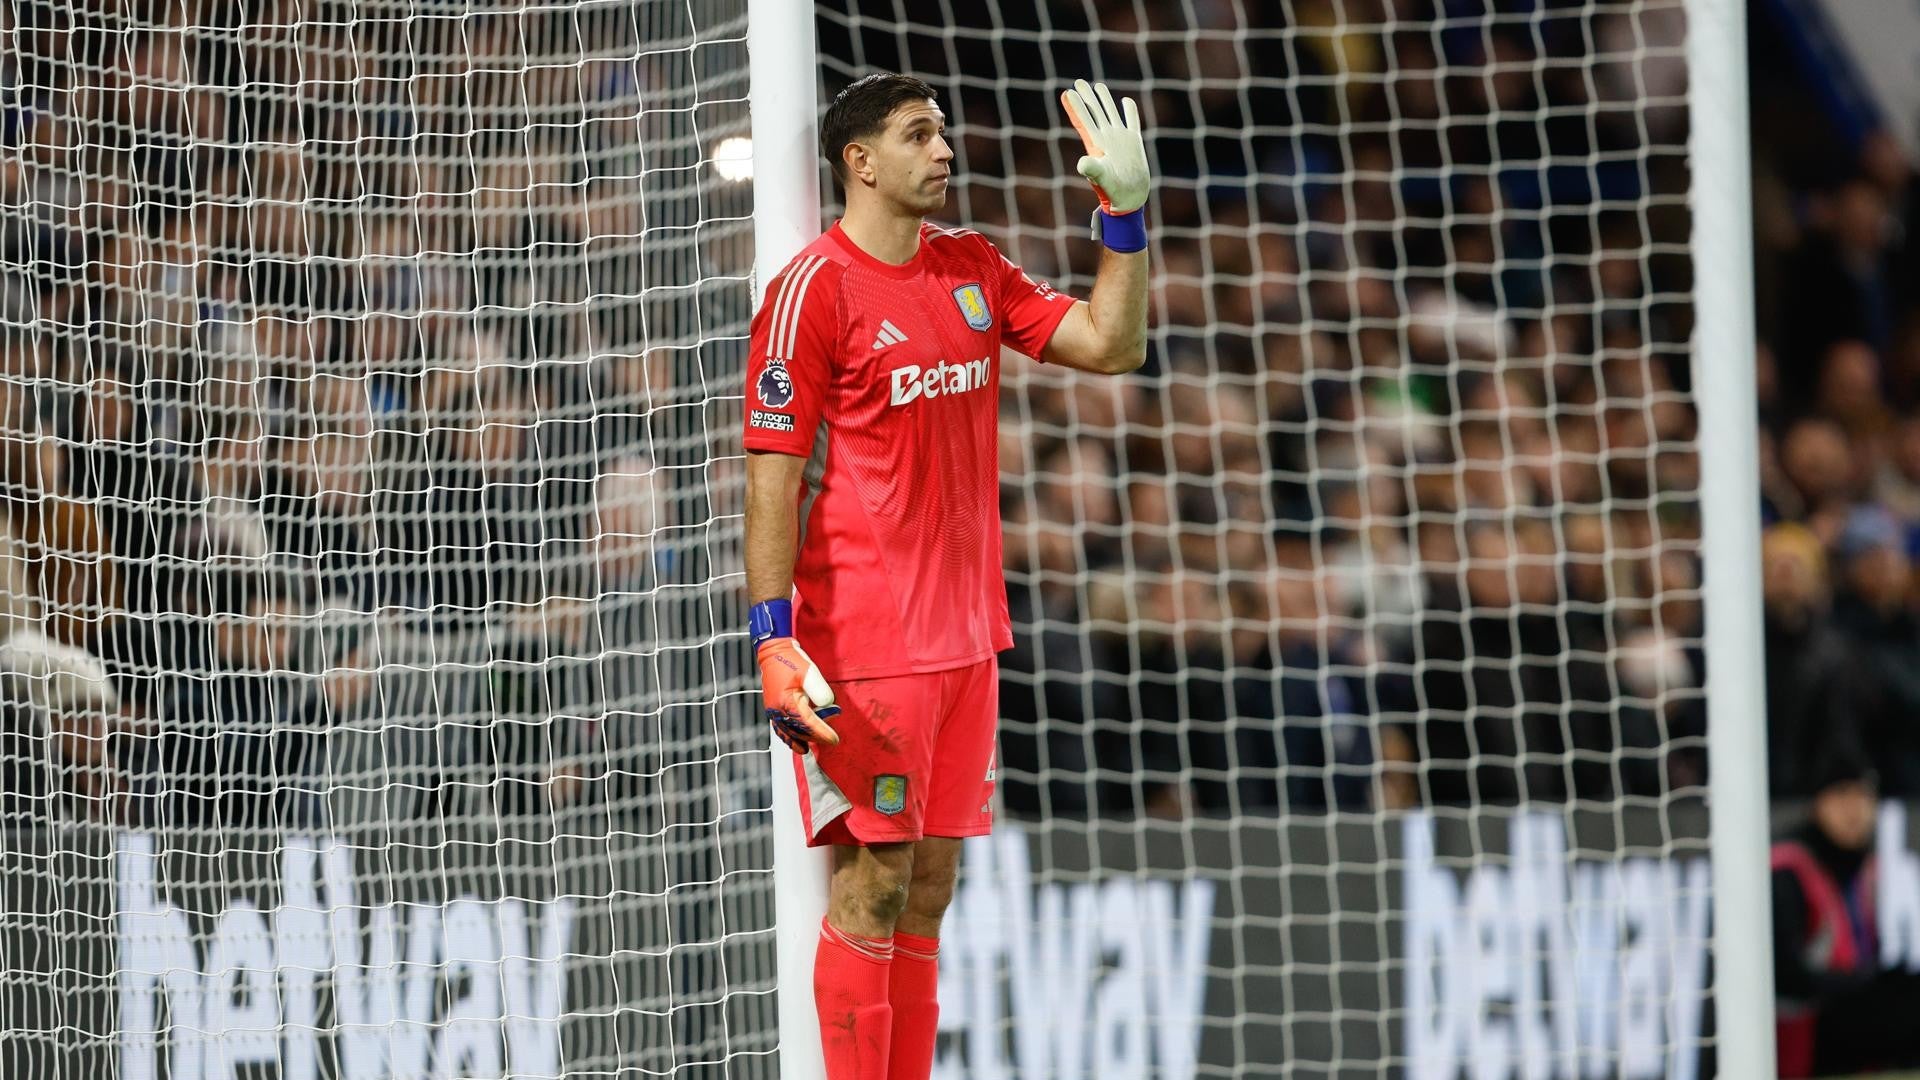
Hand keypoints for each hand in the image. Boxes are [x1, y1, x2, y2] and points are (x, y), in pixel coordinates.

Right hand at [758, 638, 841, 753]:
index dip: (822, 733)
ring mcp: (773, 710)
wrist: (773, 651)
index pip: (808, 723)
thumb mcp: (810, 672)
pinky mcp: (772, 708)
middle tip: (830, 739)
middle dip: (815, 736)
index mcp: (787, 702)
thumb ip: (820, 690)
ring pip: (787, 732)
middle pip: (798, 730)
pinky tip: (794, 742)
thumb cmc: (791, 660)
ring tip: (809, 749)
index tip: (834, 740)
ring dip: (800, 740)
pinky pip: (779, 728)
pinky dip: (787, 737)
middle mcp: (777, 710)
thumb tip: (828, 705)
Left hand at [1059, 79, 1149, 214]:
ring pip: (1111, 112)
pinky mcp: (1133, 141)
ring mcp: (1120, 138)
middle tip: (1078, 82)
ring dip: (1104, 99)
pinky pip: (1131, 121)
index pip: (1083, 121)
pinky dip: (1129, 110)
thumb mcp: (1102, 178)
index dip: (1075, 107)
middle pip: (1095, 112)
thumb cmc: (1113, 190)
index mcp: (1096, 144)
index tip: (1066, 93)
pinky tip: (1125, 101)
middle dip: (1086, 97)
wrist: (1130, 197)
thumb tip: (1083, 162)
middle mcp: (1106, 138)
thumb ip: (1092, 169)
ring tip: (1097, 85)